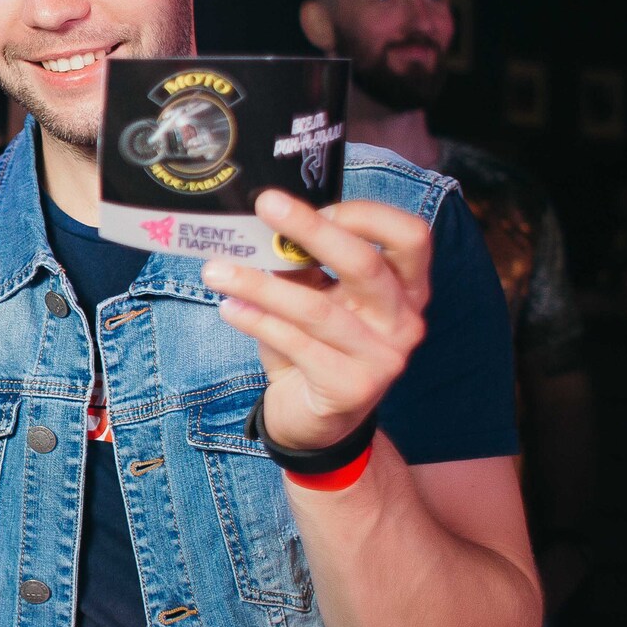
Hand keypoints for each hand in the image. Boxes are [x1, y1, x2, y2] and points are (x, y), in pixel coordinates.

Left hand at [202, 191, 429, 450]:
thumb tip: (263, 223)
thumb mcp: (316, 298)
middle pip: (365, 263)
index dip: (367, 215)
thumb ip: (303, 265)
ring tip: (216, 271)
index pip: (411, 236)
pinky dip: (256, 322)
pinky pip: (296, 345)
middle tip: (266, 205)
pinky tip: (228, 308)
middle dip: (311, 229)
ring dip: (259, 284)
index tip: (318, 205)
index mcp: (406, 288)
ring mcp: (384, 358)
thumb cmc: (316, 346)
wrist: (318, 422)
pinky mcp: (353, 388)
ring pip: (317, 309)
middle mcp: (405, 321)